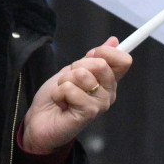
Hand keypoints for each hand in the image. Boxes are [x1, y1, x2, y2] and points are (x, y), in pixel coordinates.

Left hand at [20, 38, 131, 157]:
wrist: (39, 122)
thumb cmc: (56, 97)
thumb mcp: (72, 71)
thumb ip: (92, 59)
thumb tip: (114, 41)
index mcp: (107, 81)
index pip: (123, 60)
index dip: (107, 51)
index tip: (90, 54)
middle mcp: (108, 93)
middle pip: (101, 64)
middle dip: (76, 66)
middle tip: (68, 80)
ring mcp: (100, 104)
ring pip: (82, 75)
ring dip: (64, 81)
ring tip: (63, 94)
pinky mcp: (89, 113)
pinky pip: (71, 89)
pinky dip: (58, 93)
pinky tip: (60, 104)